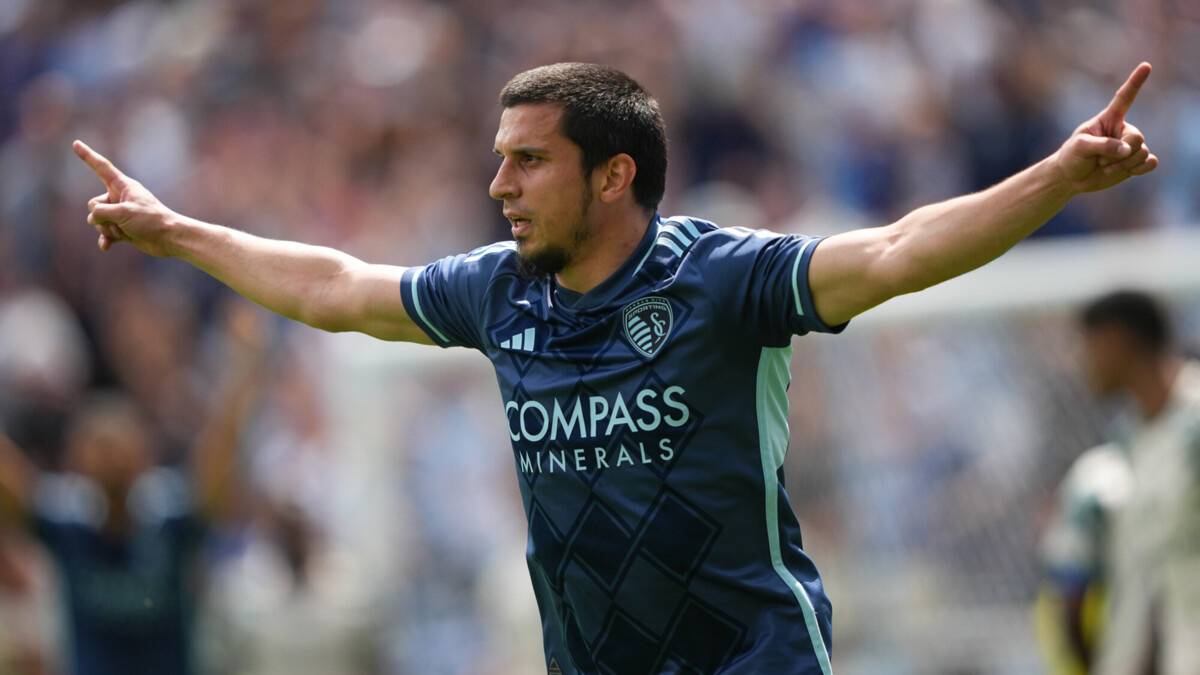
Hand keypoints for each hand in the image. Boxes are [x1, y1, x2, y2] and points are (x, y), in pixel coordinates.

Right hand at [73, 140, 175, 255]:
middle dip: (100, 216)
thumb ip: (101, 212)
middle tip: (120, 220)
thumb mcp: (123, 212)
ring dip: (106, 229)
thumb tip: (93, 220)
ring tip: (123, 231)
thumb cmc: (150, 220)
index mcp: (123, 186)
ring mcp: (121, 214)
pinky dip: (105, 239)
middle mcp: (120, 197)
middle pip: (93, 204)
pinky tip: (106, 246)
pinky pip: (105, 233)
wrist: (170, 238)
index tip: (76, 143)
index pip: (101, 167)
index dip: (87, 156)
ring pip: (97, 220)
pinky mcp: (123, 228)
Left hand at [1054, 62, 1158, 193]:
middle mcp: (1123, 129)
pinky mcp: (1135, 162)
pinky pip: (1150, 163)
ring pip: (1142, 152)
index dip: (1135, 82)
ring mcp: (1131, 146)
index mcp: (1109, 118)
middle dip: (1120, 153)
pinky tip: (1129, 172)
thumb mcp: (1080, 146)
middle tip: (1100, 161)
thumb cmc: (1073, 156)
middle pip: (1137, 137)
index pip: (1125, 98)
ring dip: (1122, 165)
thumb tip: (1126, 150)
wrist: (1072, 177)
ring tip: (1105, 167)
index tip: (1146, 65)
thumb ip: (1102, 145)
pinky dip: (1140, 169)